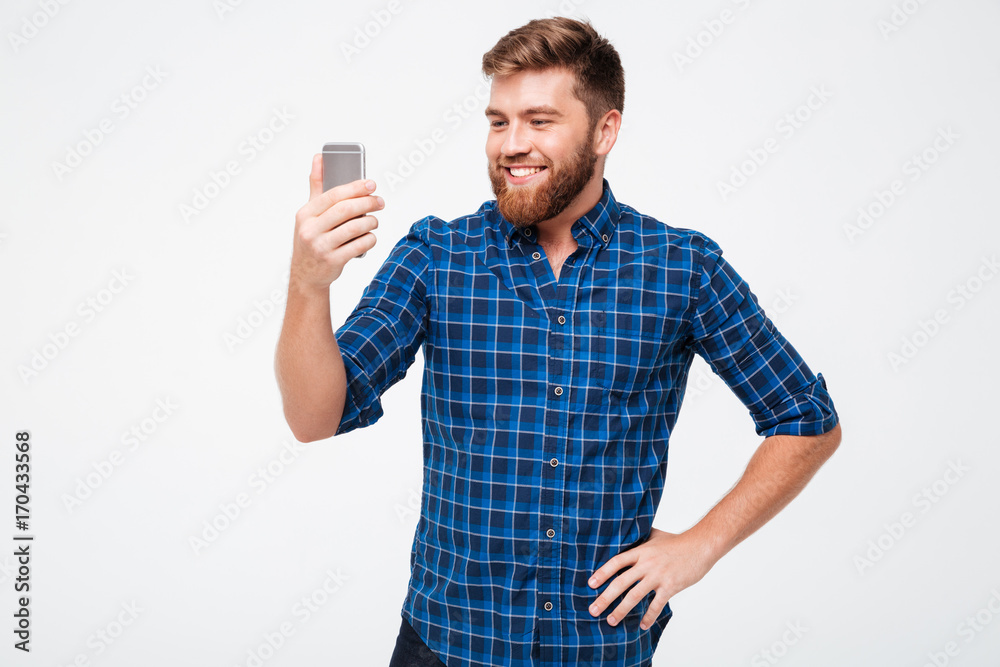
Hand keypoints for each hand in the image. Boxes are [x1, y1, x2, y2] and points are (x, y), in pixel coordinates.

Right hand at [290, 154, 383, 291]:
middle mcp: (310, 229)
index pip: (333, 195)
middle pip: (345, 210)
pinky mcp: (333, 261)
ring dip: (371, 222)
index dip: (355, 187)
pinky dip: (370, 239)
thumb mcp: (309, 214)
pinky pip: (360, 246)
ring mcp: (321, 246)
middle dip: (367, 203)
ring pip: (355, 228)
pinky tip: (370, 237)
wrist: (306, 275)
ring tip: (374, 221)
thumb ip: (316, 186)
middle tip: (380, 201)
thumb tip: (319, 157)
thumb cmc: (312, 238)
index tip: (371, 184)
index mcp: (305, 214)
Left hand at [587, 528, 717, 630]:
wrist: (701, 546)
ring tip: (611, 621)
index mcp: (641, 551)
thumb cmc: (678, 542)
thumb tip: (627, 535)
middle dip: (605, 597)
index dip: (602, 573)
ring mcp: (658, 576)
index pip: (616, 562)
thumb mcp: (655, 536)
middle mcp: (647, 564)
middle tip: (593, 610)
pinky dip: (649, 616)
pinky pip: (656, 605)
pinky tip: (642, 625)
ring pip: (635, 596)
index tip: (590, 584)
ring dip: (621, 610)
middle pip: (621, 582)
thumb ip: (641, 539)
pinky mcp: (670, 586)